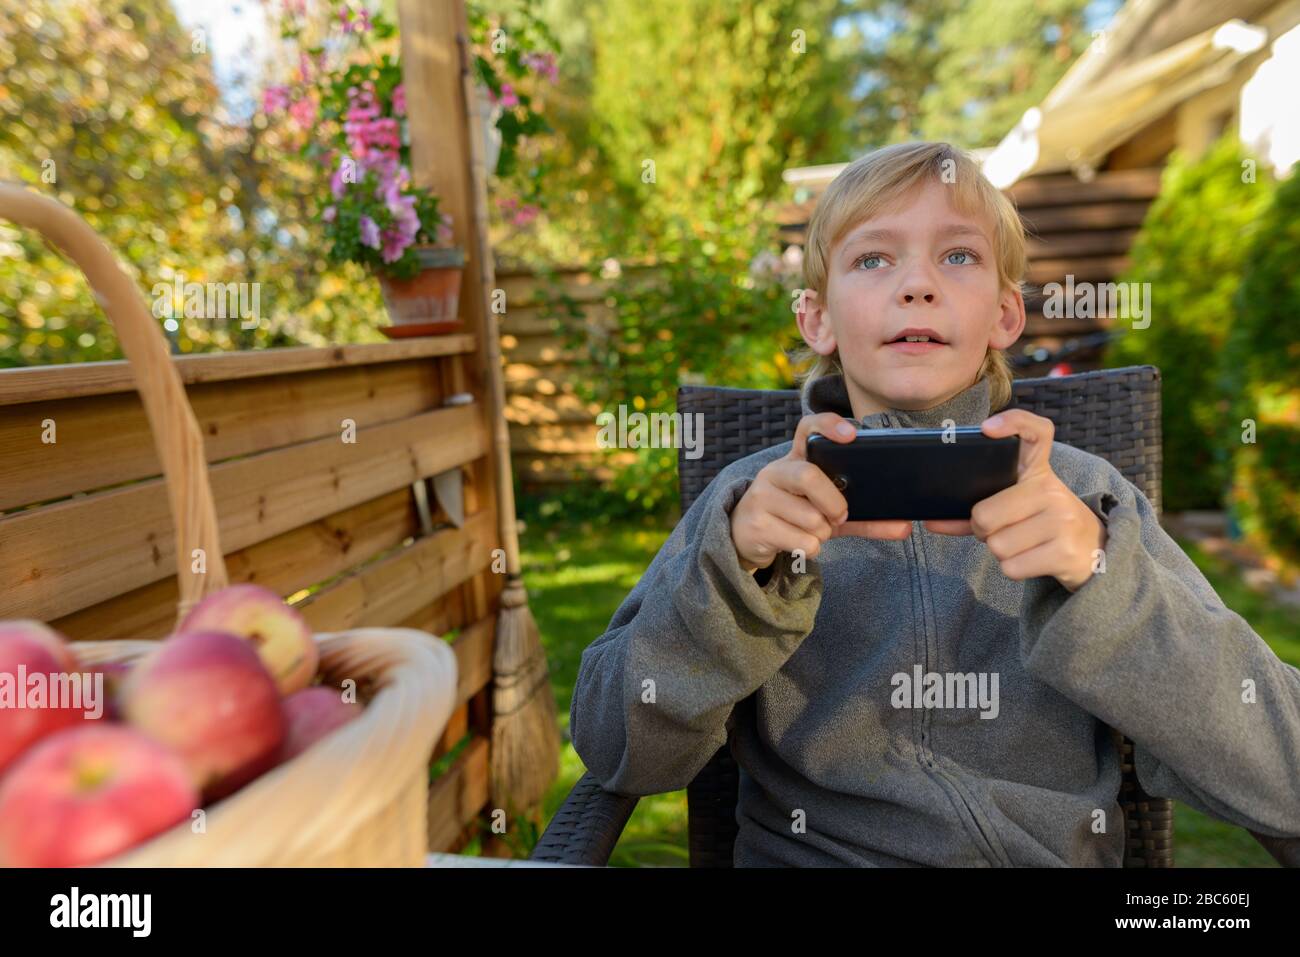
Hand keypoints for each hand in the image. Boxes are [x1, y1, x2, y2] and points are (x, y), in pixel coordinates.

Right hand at [731, 412, 912, 572]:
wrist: (747, 537)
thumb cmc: (794, 517)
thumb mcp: (828, 513)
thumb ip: (864, 517)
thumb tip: (905, 527)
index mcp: (795, 459)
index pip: (808, 428)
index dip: (829, 425)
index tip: (850, 435)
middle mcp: (775, 472)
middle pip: (809, 476)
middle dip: (833, 503)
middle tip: (839, 516)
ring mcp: (761, 497)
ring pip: (808, 517)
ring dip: (821, 533)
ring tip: (812, 532)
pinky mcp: (756, 524)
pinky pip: (799, 540)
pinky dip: (809, 548)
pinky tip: (796, 543)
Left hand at [924, 409, 1106, 591]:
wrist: (1094, 553)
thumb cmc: (1041, 526)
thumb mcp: (1018, 507)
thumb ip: (974, 509)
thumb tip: (931, 522)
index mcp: (1039, 472)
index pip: (1037, 432)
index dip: (1013, 422)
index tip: (987, 428)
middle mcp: (1053, 490)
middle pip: (985, 514)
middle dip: (982, 530)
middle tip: (1003, 529)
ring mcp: (1062, 520)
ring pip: (997, 545)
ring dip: (1001, 551)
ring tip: (1024, 544)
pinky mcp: (1065, 552)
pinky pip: (1011, 567)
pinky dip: (1013, 568)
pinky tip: (1033, 559)